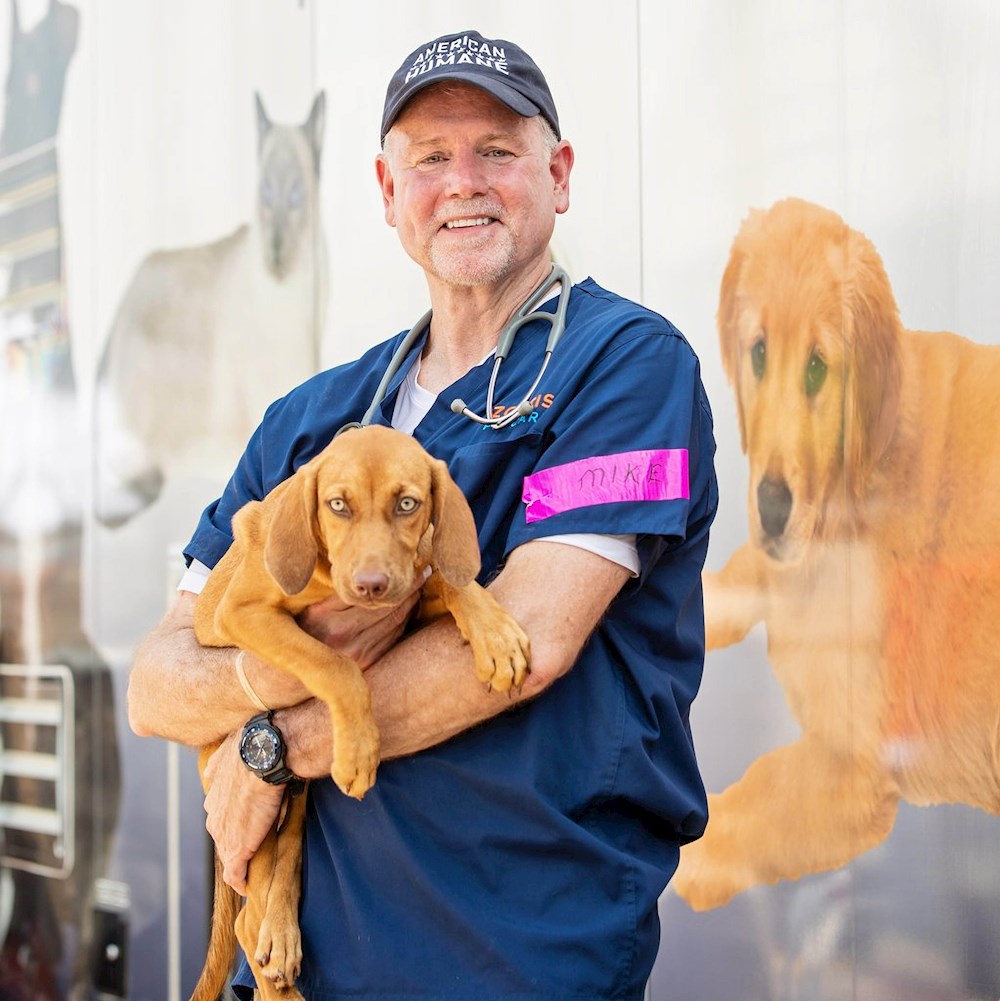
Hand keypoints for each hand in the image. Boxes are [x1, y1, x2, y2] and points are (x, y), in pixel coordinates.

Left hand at [202, 730, 283, 893]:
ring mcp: (223, 835)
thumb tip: (210, 770)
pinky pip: (235, 873)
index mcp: (213, 799)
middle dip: (235, 841)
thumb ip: (218, 765)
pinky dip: (241, 881)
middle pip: (223, 836)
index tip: (245, 827)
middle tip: (253, 846)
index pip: (221, 817)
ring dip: (240, 860)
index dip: (234, 823)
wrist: (262, 756)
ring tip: (252, 868)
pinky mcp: (236, 850)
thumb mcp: (227, 753)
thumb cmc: (250, 750)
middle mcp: (213, 817)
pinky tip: (247, 886)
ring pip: (229, 853)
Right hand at [297, 576, 423, 668]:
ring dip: (410, 602)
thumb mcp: (311, 607)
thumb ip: (336, 590)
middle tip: (422, 571)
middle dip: (408, 587)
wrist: (298, 669)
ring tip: (420, 585)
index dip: (389, 577)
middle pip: (385, 606)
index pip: (367, 592)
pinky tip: (410, 606)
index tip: (405, 561)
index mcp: (326, 617)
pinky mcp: (367, 662)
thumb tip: (368, 570)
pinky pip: (393, 636)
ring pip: (393, 621)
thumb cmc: (304, 630)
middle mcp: (343, 636)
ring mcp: (358, 652)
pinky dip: (404, 619)